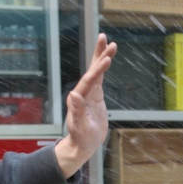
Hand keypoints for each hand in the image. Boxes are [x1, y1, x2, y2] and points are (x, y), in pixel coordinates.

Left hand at [55, 33, 116, 177]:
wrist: (82, 145)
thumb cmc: (81, 139)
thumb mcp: (80, 127)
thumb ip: (76, 111)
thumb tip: (73, 95)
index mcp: (78, 98)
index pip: (89, 80)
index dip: (98, 69)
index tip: (107, 59)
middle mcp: (82, 92)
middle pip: (92, 69)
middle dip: (99, 54)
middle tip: (105, 38)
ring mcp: (88, 93)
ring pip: (96, 71)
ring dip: (101, 56)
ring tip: (108, 41)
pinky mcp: (95, 95)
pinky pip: (100, 78)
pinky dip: (103, 68)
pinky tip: (108, 58)